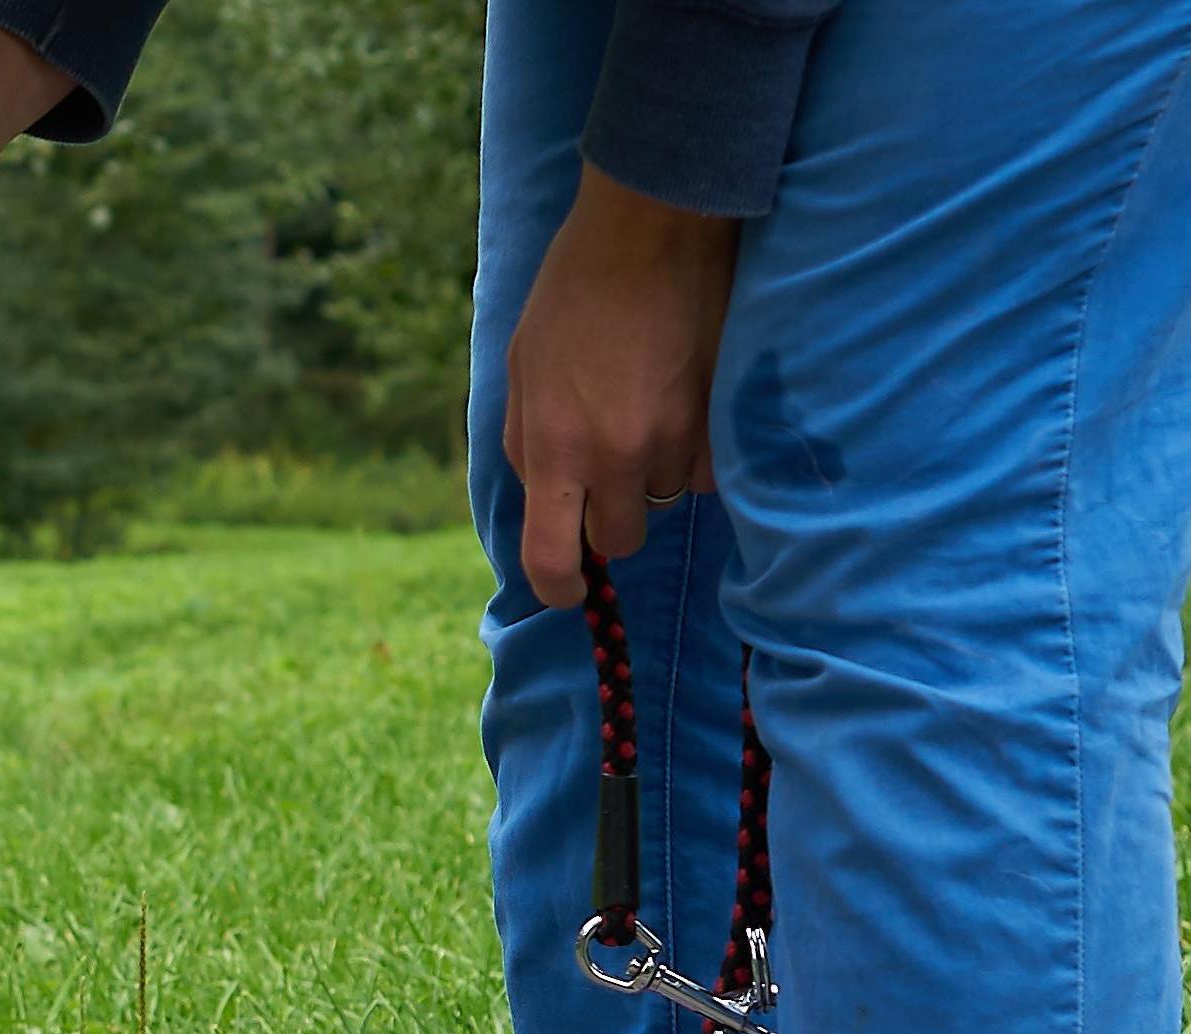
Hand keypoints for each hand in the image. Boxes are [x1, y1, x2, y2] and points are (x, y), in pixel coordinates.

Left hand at [503, 164, 740, 605]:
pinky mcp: (724, 414)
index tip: (568, 592)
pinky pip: (712, 466)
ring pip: (669, 499)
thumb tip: (540, 493)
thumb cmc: (574, 291)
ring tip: (647, 412)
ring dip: (655, 476)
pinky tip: (685, 404)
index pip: (553, 556)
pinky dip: (699, 451)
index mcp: (555, 447)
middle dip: (611, 521)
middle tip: (608, 478)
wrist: (651, 228)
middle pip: (620, 540)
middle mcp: (616, 455)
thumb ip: (526, 440)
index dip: (559, 587)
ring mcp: (676, 436)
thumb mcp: (522, 368)